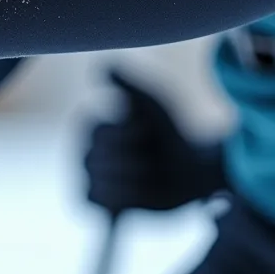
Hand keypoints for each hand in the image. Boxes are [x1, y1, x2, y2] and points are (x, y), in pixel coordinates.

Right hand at [83, 69, 224, 212]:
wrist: (189, 168)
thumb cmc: (170, 132)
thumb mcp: (153, 104)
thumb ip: (129, 85)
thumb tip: (104, 67)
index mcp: (92, 125)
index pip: (94, 133)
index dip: (124, 136)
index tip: (146, 131)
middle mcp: (85, 151)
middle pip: (96, 162)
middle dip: (131, 161)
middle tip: (152, 159)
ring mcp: (91, 179)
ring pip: (100, 185)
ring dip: (133, 184)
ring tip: (151, 178)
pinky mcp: (100, 203)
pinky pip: (90, 206)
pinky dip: (110, 204)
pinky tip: (130, 200)